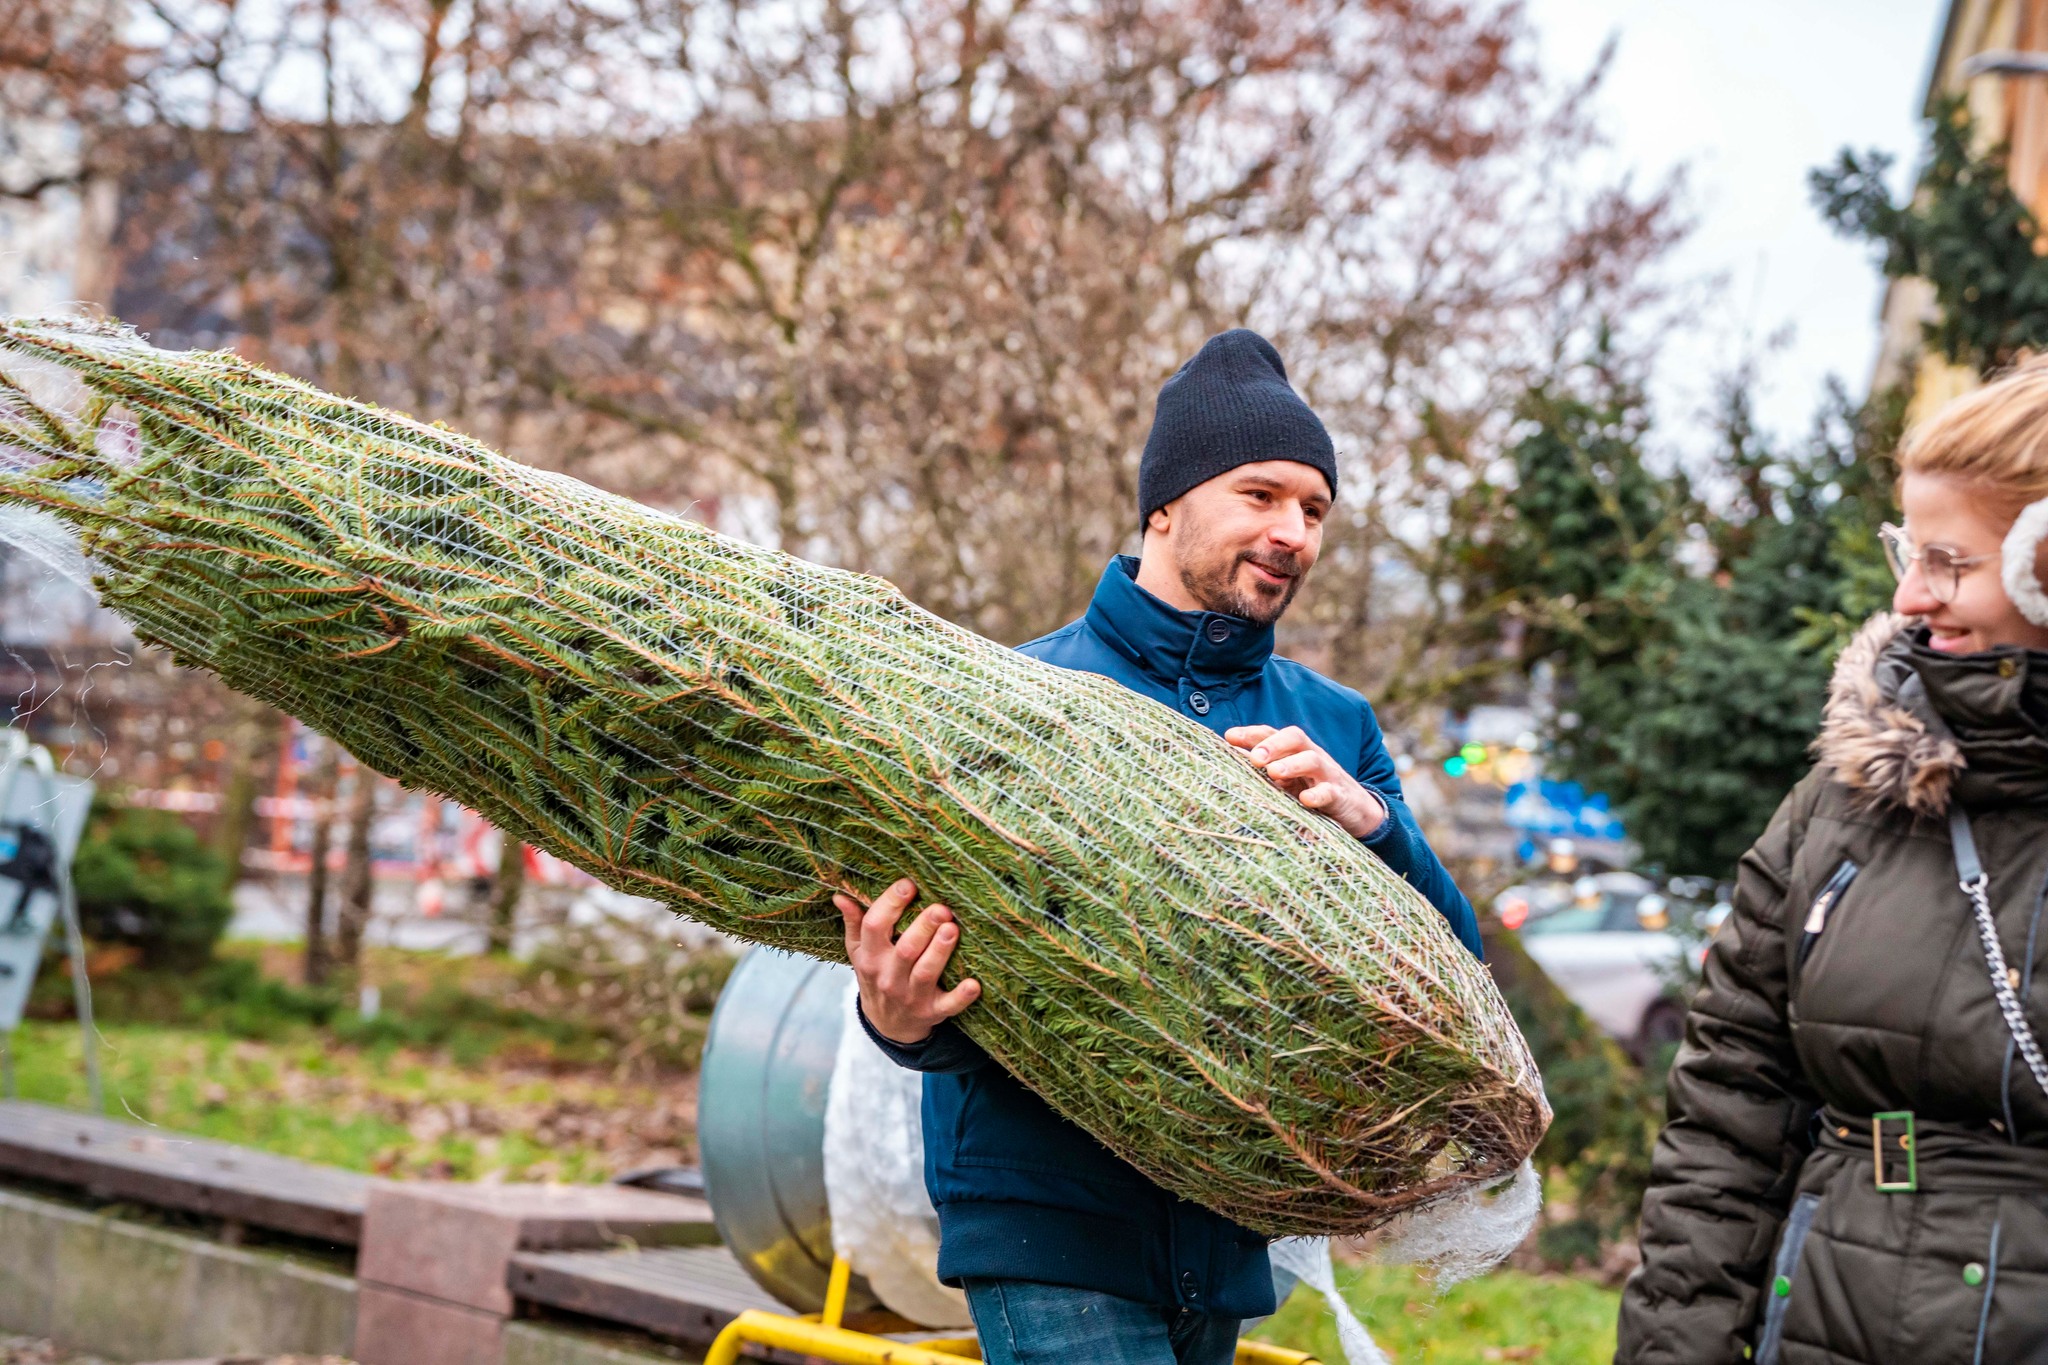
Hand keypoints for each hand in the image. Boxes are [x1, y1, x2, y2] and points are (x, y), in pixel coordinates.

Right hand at [834, 877, 980, 1045]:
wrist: (887, 1024)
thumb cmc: (877, 976)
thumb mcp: (859, 952)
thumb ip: (854, 923)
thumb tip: (841, 896)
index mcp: (870, 957)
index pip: (874, 926)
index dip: (890, 904)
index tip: (908, 885)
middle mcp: (889, 977)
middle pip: (905, 949)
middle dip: (923, 926)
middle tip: (941, 908)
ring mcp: (911, 996)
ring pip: (925, 973)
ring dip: (939, 952)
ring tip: (952, 929)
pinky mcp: (932, 1011)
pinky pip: (948, 1005)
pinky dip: (961, 997)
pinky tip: (974, 984)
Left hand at [1225, 725, 1388, 838]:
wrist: (1356, 810)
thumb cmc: (1312, 790)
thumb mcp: (1288, 780)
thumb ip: (1264, 771)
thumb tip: (1228, 764)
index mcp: (1295, 751)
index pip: (1273, 733)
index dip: (1252, 733)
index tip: (1229, 737)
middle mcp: (1311, 756)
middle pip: (1295, 737)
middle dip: (1273, 744)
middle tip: (1254, 758)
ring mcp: (1327, 775)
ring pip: (1312, 760)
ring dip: (1291, 764)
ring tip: (1273, 773)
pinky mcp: (1340, 796)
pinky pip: (1330, 792)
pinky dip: (1318, 795)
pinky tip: (1305, 800)